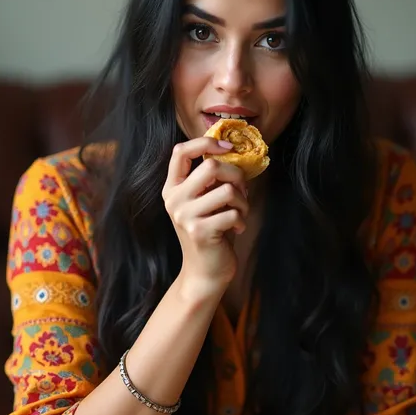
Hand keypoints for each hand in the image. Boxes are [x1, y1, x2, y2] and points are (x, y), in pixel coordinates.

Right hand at [163, 137, 248, 286]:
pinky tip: (236, 229)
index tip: (228, 147)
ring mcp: (185, 216)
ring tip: (240, 213)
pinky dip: (242, 219)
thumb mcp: (204, 201)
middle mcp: (174, 200)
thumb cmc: (210, 231)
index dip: (206, 142)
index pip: (180, 151)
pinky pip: (233, 212)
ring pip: (227, 190)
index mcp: (172, 188)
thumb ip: (210, 179)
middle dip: (236, 175)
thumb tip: (233, 151)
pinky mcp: (200, 232)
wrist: (204, 272)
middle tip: (241, 192)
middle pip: (211, 166)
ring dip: (243, 201)